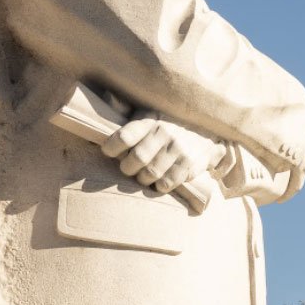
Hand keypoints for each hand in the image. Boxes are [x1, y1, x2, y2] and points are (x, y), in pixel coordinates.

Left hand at [100, 114, 225, 195]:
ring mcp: (178, 149)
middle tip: (128, 168)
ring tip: (143, 176)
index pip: (124, 137)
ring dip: (142, 179)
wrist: (205, 135)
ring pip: (150, 174)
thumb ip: (128, 121)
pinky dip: (158, 187)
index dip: (111, 148)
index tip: (108, 152)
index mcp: (150, 121)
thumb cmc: (165, 129)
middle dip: (127, 168)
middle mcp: (165, 133)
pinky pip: (167, 183)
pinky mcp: (189, 165)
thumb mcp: (149, 117)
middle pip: (136, 159)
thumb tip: (99, 119)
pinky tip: (158, 182)